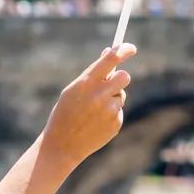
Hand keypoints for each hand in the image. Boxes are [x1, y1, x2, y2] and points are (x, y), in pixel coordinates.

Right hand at [41, 43, 132, 168]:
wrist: (62, 145)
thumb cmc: (65, 113)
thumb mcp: (73, 90)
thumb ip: (92, 73)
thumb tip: (110, 51)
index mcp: (86, 83)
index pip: (111, 59)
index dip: (124, 50)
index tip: (130, 48)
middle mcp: (99, 95)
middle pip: (124, 77)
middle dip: (120, 78)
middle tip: (113, 82)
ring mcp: (109, 110)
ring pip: (120, 95)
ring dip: (112, 98)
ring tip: (94, 111)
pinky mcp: (115, 123)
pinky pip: (118, 110)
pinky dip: (110, 114)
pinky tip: (96, 123)